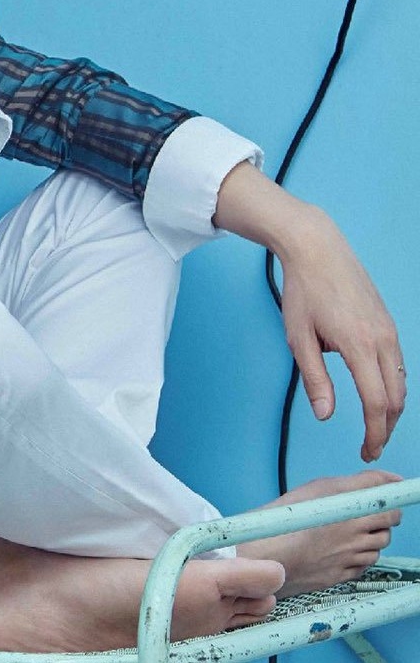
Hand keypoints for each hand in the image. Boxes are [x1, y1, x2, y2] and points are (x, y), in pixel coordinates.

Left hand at [278, 214, 405, 459]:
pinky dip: (392, 385)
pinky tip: (378, 394)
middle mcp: (383, 339)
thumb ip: (315, 379)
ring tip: (373, 425)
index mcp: (359, 345)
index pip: (377, 402)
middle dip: (385, 426)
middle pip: (397, 397)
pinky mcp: (389, 324)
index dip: (374, 432)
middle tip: (369, 446)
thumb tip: (325, 416)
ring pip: (402, 381)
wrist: (318, 250)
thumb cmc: (304, 292)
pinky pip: (398, 363)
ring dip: (391, 408)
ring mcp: (390, 330)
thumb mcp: (299, 338)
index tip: (365, 450)